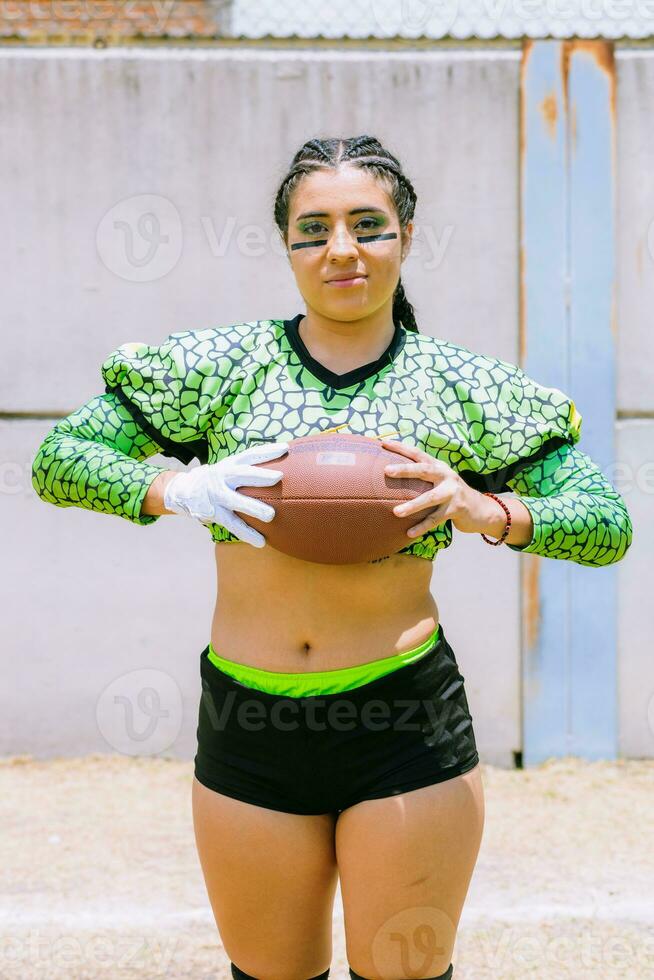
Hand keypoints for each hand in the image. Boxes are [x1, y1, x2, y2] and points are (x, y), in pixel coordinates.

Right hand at [163, 442, 288, 547]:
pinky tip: (261, 542)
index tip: (284, 449)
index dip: (266, 451)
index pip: (249, 455)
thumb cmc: (217, 479)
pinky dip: (247, 533)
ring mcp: (217, 496)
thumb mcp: (228, 468)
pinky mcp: (214, 513)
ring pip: (236, 502)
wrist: (184, 490)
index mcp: (229, 465)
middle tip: (279, 476)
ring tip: (271, 516)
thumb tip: (282, 468)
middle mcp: (222, 477)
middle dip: (259, 475)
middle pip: (242, 474)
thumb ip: (247, 468)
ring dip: (253, 508)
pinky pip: (232, 524)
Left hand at [380, 438, 499, 537]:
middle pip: (424, 470)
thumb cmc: (453, 495)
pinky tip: (409, 533)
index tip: (383, 443)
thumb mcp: (441, 481)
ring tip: (396, 512)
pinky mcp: (456, 509)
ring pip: (430, 498)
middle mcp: (446, 476)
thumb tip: (395, 477)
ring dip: (412, 506)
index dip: (401, 448)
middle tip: (386, 470)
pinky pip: (435, 520)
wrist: (482, 509)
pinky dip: (422, 527)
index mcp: (439, 467)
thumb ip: (424, 478)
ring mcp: (452, 492)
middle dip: (405, 469)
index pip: (418, 453)